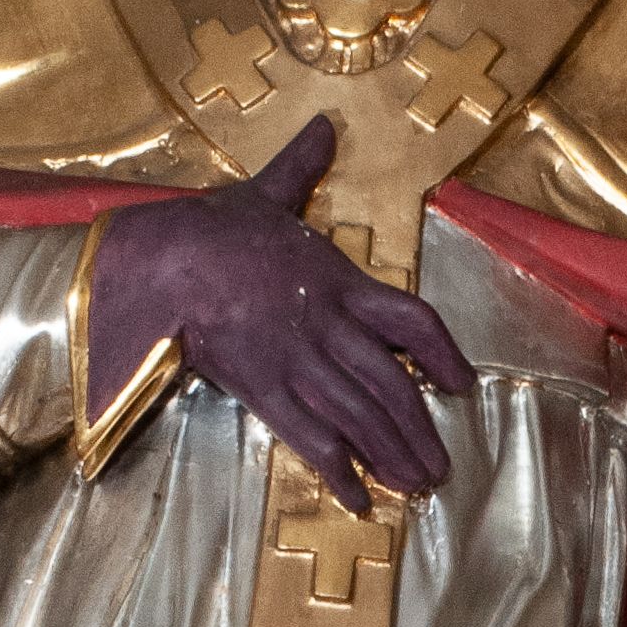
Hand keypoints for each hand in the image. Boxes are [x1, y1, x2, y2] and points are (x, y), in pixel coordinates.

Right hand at [87, 116, 473, 513]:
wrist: (164, 263)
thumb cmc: (211, 227)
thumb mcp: (264, 190)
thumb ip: (300, 167)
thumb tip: (323, 126)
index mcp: (339, 280)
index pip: (413, 320)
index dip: (444, 355)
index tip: (463, 384)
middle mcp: (330, 326)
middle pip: (393, 385)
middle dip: (420, 429)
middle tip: (440, 467)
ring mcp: (300, 362)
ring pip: (363, 417)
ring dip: (393, 455)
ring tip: (416, 485)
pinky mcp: (266, 390)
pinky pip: (314, 439)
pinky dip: (341, 472)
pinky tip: (358, 501)